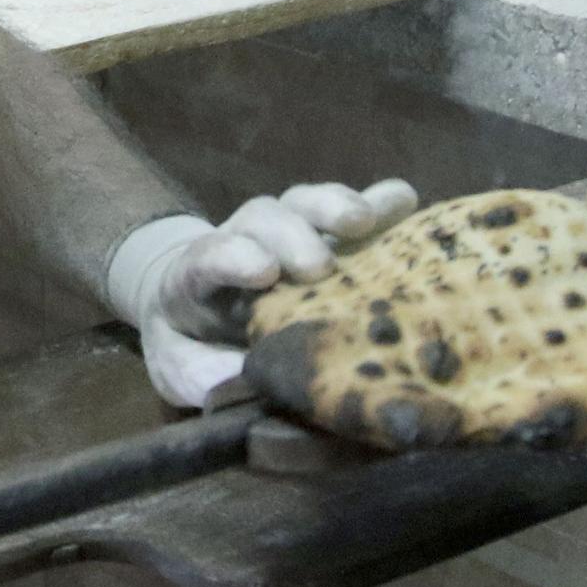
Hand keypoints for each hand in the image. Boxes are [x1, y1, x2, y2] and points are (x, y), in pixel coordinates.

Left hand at [103, 180, 420, 407]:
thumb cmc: (190, 342)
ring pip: (303, 203)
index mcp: (197, 275)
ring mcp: (287, 230)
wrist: (195, 307)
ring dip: (334, 206)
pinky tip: (407, 203)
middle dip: (291, 237)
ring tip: (365, 221)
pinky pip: (354, 208)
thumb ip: (197, 373)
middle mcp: (243, 239)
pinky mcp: (328, 232)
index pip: (209, 255)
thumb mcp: (179, 364)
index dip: (234, 257)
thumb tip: (231, 384)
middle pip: (261, 218)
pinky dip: (380, 203)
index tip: (264, 272)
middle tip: (319, 268)